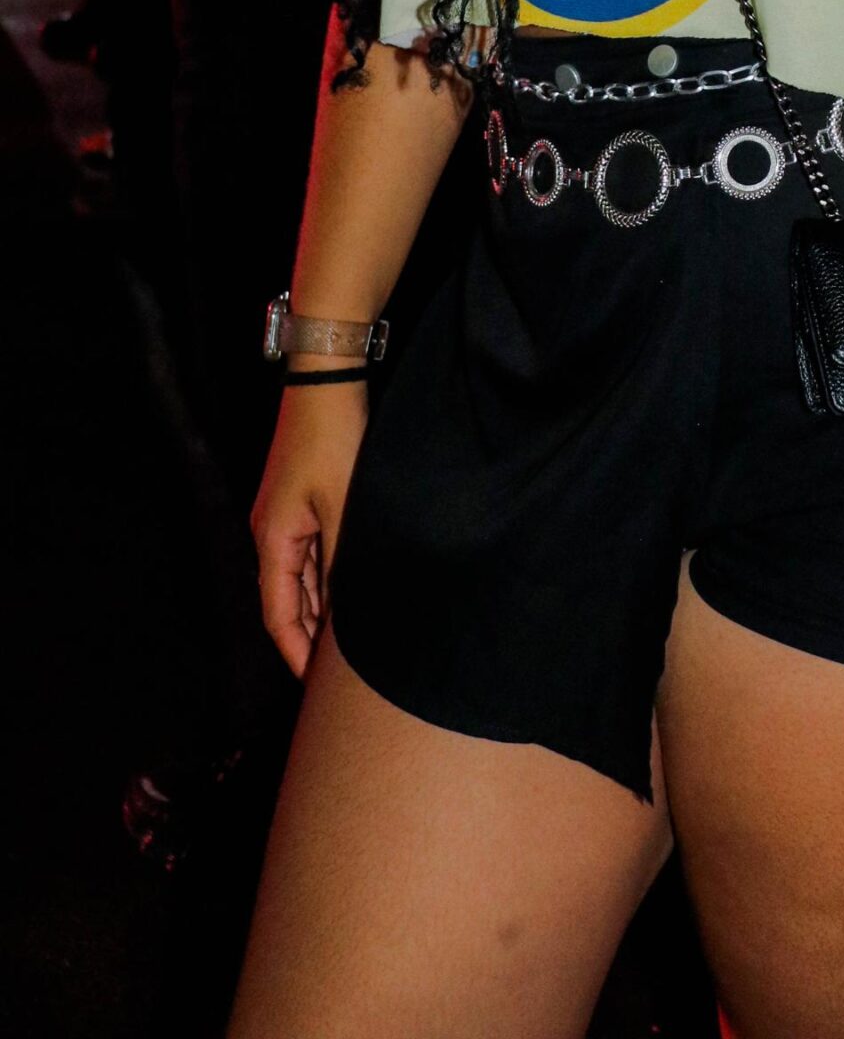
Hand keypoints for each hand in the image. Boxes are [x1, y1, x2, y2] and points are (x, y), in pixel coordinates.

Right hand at [251, 379, 368, 676]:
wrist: (327, 379)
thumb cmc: (334, 439)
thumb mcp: (344, 508)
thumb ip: (341, 565)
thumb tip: (343, 614)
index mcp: (273, 540)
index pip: (277, 614)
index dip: (295, 652)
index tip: (313, 686)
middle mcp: (272, 532)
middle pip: (285, 600)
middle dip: (307, 637)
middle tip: (336, 673)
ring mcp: (286, 514)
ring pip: (300, 577)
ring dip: (319, 607)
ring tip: (347, 641)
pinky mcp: (303, 497)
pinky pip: (311, 552)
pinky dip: (326, 577)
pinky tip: (350, 590)